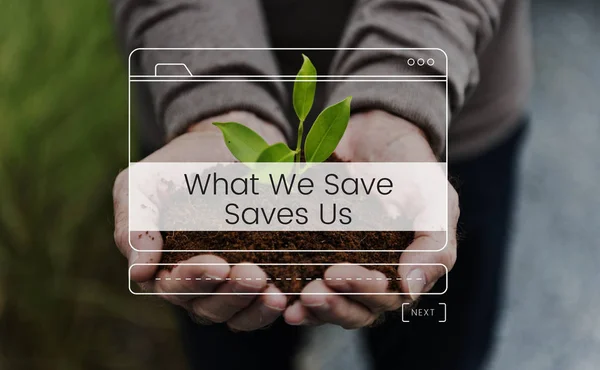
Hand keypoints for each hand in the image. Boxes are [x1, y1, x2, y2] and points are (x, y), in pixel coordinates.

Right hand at [114, 111, 288, 330]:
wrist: (217, 149)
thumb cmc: (173, 168)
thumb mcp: (141, 186)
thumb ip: (134, 225)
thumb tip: (139, 273)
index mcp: (163, 268)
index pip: (174, 287)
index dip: (194, 280)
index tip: (217, 264)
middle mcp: (196, 285)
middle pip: (208, 307)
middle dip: (231, 294)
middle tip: (253, 275)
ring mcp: (228, 285)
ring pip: (238, 314)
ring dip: (255, 307)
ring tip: (274, 292)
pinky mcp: (260, 278)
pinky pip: (264, 304)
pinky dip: (275, 303)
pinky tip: (289, 294)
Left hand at [284, 110, 458, 328]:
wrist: (374, 134)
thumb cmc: (411, 168)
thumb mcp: (434, 199)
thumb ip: (435, 243)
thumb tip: (410, 288)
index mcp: (404, 271)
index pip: (388, 298)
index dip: (365, 292)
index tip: (341, 272)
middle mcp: (372, 276)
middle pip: (356, 310)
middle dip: (335, 305)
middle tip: (313, 291)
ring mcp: (341, 266)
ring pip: (329, 303)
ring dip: (312, 308)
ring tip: (294, 301)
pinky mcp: (312, 253)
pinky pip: (301, 279)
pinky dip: (290, 290)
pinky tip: (276, 291)